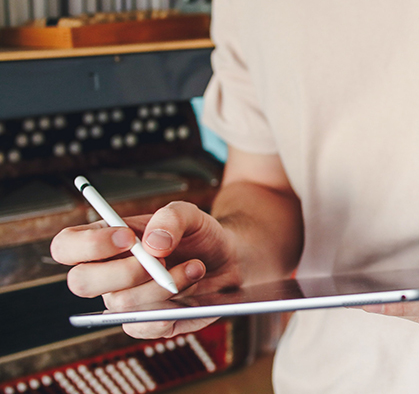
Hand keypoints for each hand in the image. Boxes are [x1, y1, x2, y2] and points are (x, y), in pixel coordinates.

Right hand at [50, 201, 241, 338]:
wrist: (230, 259)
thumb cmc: (199, 234)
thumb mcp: (190, 213)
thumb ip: (170, 218)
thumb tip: (152, 244)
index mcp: (105, 241)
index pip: (66, 246)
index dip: (88, 244)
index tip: (127, 236)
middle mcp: (107, 274)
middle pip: (81, 282)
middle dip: (124, 271)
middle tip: (161, 260)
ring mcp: (124, 301)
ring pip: (121, 304)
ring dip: (162, 285)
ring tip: (195, 267)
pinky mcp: (146, 322)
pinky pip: (141, 327)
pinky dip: (167, 312)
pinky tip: (188, 293)